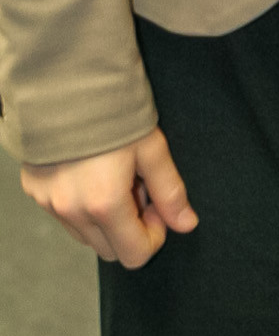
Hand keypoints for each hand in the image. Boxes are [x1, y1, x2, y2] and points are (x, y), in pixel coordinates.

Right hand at [20, 125, 198, 269]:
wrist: (67, 80)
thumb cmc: (115, 110)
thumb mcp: (152, 148)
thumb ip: (169, 192)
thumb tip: (187, 224)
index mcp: (104, 204)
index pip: (135, 254)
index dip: (155, 235)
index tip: (158, 206)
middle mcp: (71, 210)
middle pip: (110, 250)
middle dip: (131, 228)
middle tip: (139, 188)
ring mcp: (48, 202)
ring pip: (86, 235)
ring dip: (106, 219)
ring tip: (115, 176)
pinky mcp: (34, 190)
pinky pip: (64, 216)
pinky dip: (82, 206)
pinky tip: (91, 172)